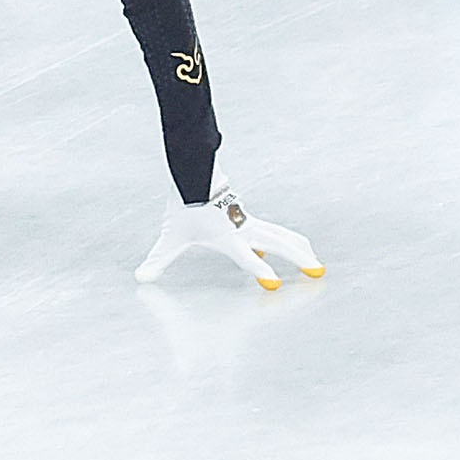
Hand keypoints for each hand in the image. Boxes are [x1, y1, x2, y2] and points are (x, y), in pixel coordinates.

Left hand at [137, 189, 323, 292]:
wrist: (193, 174)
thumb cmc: (184, 207)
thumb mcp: (171, 236)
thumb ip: (159, 258)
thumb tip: (141, 276)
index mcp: (227, 236)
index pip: (246, 258)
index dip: (259, 271)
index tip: (274, 285)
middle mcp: (243, 229)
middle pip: (278, 244)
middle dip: (298, 259)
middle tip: (318, 272)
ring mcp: (249, 221)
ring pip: (281, 235)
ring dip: (299, 248)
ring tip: (316, 261)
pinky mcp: (249, 216)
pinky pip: (274, 230)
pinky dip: (289, 239)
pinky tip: (296, 247)